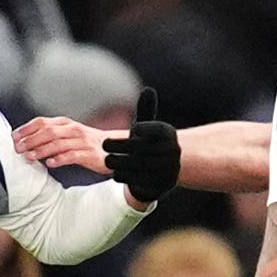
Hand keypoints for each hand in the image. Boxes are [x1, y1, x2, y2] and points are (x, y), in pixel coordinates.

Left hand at [13, 116, 109, 173]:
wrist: (114, 148)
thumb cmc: (87, 143)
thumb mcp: (68, 134)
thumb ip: (51, 135)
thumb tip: (27, 140)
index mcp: (66, 123)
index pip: (42, 122)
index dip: (26, 129)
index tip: (14, 137)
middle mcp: (73, 130)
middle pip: (48, 132)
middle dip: (30, 140)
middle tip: (18, 149)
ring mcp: (82, 141)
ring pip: (58, 143)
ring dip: (41, 150)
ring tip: (30, 156)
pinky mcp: (89, 154)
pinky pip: (72, 156)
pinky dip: (59, 159)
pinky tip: (50, 163)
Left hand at [102, 87, 180, 203]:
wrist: (163, 172)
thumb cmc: (150, 144)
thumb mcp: (150, 127)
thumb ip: (146, 109)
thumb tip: (148, 90)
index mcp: (168, 135)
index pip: (151, 129)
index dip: (138, 130)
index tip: (127, 130)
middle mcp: (172, 152)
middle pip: (140, 148)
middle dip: (119, 147)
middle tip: (104, 146)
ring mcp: (168, 170)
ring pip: (137, 165)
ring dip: (119, 163)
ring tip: (109, 160)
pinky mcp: (161, 186)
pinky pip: (138, 180)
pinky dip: (124, 176)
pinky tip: (117, 173)